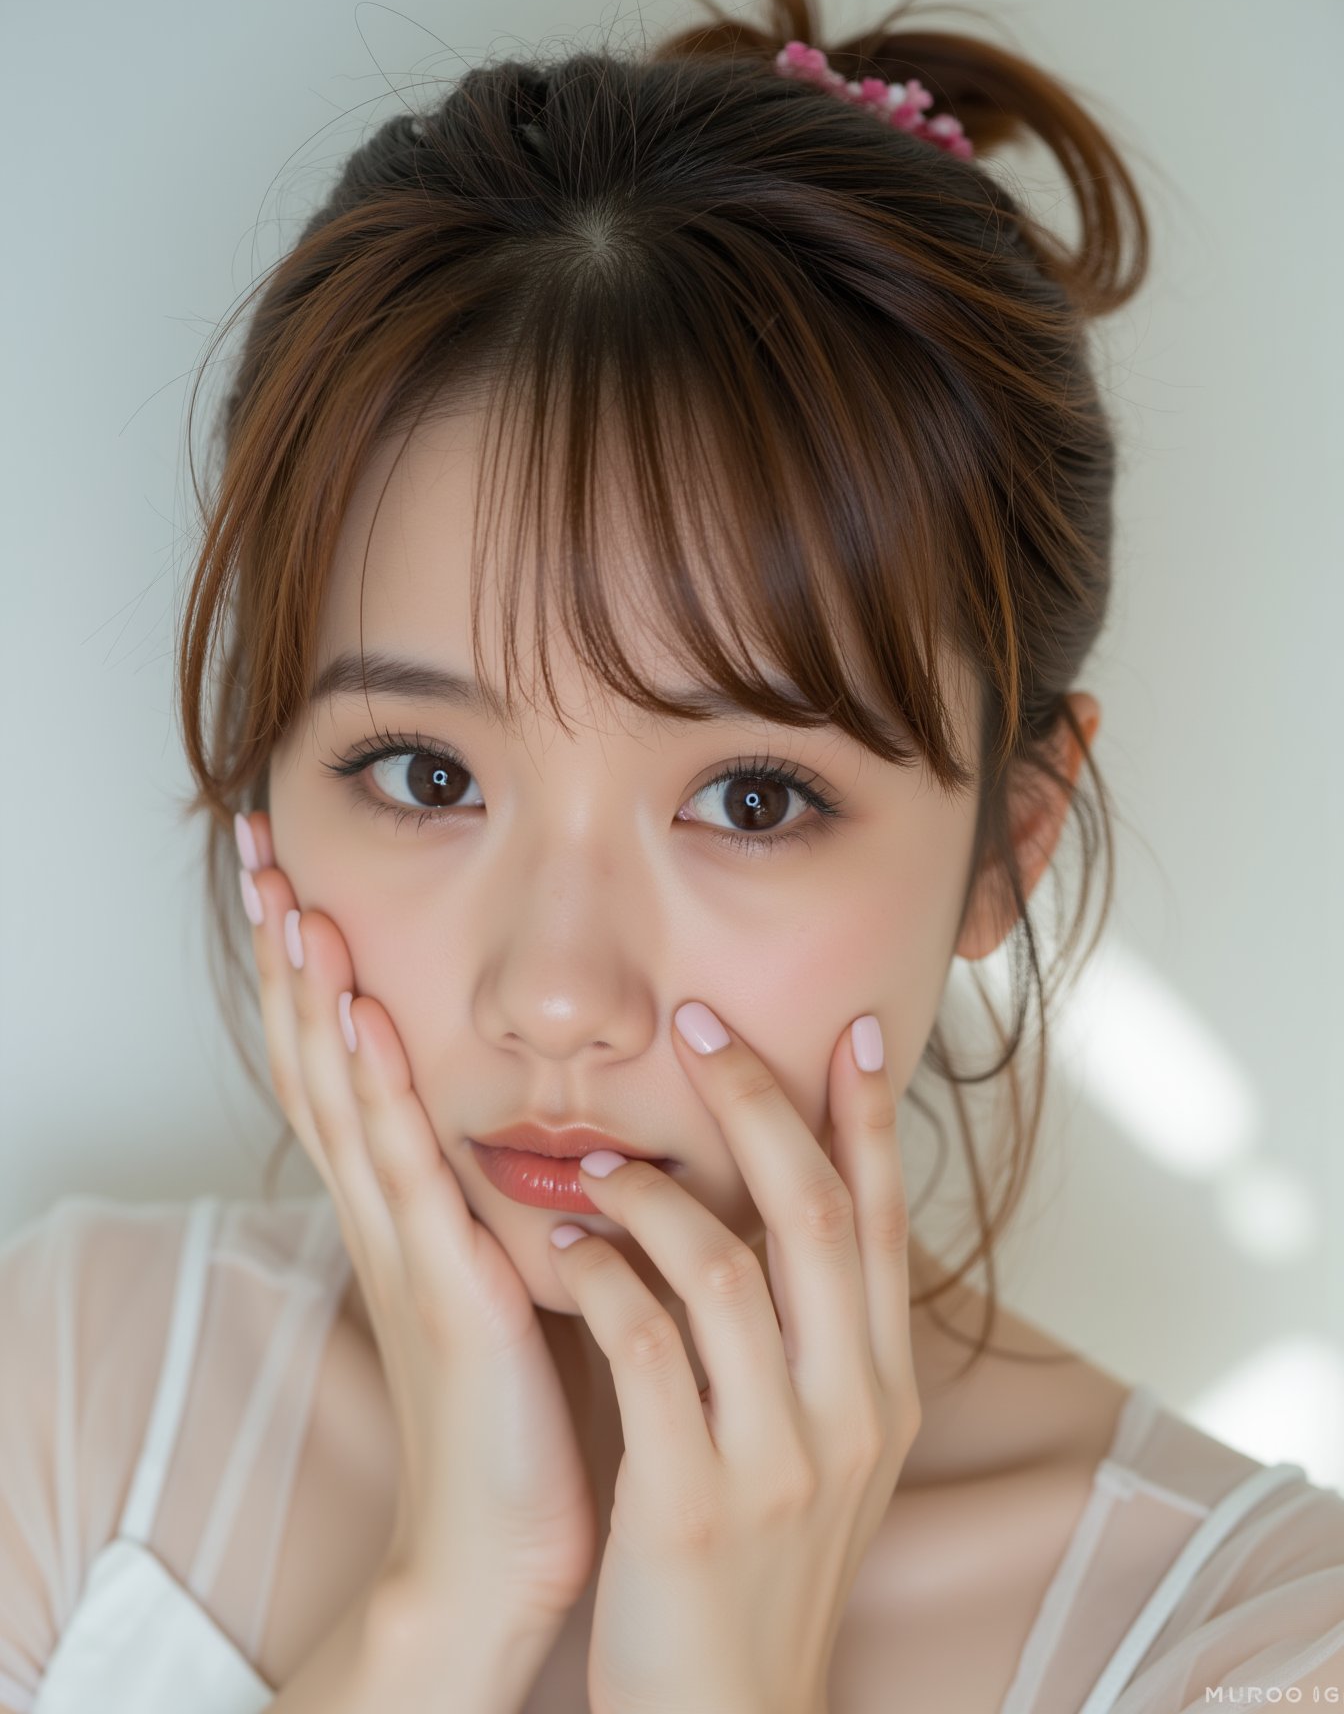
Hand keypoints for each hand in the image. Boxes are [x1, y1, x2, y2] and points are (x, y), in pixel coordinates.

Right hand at [234, 811, 597, 1637]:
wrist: (494, 1546)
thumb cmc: (510, 1412)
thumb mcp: (498, 1276)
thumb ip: (490, 1199)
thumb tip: (524, 1122)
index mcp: (398, 1204)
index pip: (336, 1060)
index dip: (309, 968)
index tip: (291, 875)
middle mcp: (382, 1211)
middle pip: (314, 1057)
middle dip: (288, 953)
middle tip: (261, 851)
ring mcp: (401, 1244)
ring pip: (341, 1097)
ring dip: (315, 995)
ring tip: (296, 901)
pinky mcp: (440, 1285)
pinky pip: (399, 1171)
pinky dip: (374, 1092)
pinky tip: (362, 1022)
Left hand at [546, 999, 918, 1713]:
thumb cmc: (753, 1566)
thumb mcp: (816, 1449)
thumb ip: (812, 1341)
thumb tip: (783, 1218)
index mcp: (883, 1388)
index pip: (885, 1224)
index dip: (871, 1120)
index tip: (857, 1028)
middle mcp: (850, 1410)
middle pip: (817, 1216)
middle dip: (761, 1103)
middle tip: (703, 1019)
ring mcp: (779, 1458)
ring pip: (726, 1269)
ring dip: (652, 1194)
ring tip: (595, 1163)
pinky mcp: (695, 1501)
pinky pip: (645, 1348)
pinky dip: (603, 1279)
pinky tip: (566, 1249)